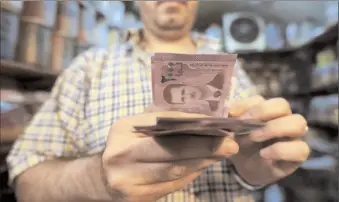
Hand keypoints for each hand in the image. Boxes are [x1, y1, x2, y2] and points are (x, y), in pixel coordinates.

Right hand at [102, 111, 238, 201]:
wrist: (104, 178)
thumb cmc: (126, 146)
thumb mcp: (137, 127)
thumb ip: (163, 120)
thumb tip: (202, 119)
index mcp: (124, 130)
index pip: (164, 123)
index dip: (193, 125)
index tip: (218, 124)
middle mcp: (122, 155)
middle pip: (171, 150)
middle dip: (204, 147)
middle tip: (230, 144)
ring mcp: (128, 180)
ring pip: (174, 171)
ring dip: (202, 162)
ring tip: (222, 154)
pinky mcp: (137, 198)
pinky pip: (171, 186)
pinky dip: (190, 175)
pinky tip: (203, 166)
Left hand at [229, 96, 309, 185]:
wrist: (246, 168)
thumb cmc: (241, 143)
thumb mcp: (230, 131)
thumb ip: (228, 121)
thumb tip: (228, 113)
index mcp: (265, 110)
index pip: (260, 99)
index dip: (246, 105)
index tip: (232, 114)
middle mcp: (282, 118)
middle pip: (283, 104)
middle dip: (263, 112)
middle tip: (245, 123)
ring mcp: (293, 136)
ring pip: (298, 123)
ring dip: (274, 128)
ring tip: (255, 138)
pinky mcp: (298, 155)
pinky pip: (301, 149)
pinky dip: (281, 150)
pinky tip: (264, 154)